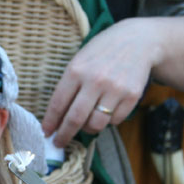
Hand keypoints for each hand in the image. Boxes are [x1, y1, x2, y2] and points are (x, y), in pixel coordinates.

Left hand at [41, 19, 155, 146]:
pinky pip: (115, 120)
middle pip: (75, 119)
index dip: (50, 122)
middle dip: (64, 135)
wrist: (137, 40)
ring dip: (88, 128)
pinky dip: (108, 120)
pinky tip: (107, 108)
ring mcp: (115, 89)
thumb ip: (68, 86)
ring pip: (96, 124)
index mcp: (77, 70)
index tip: (46, 133)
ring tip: (86, 122)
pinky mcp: (132, 96)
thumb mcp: (80, 61)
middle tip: (59, 142)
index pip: (58, 104)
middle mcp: (95, 80)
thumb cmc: (102, 52)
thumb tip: (57, 118)